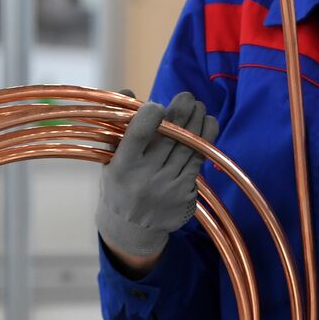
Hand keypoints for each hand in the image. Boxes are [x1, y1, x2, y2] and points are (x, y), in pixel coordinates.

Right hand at [96, 91, 217, 258]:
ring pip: (189, 146)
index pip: (138, 134)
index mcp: (121, 165)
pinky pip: (198, 161)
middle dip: (182, 112)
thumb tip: (128, 91)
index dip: (151, 115)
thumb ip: (119, 125)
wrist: (131, 228)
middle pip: (170, 137)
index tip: (157, 105)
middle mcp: (145, 177)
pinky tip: (208, 125)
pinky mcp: (185, 193)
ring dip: (197, 122)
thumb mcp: (110, 158)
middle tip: (188, 97)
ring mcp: (168, 187)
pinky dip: (206, 140)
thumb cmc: (120, 183)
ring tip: (200, 108)